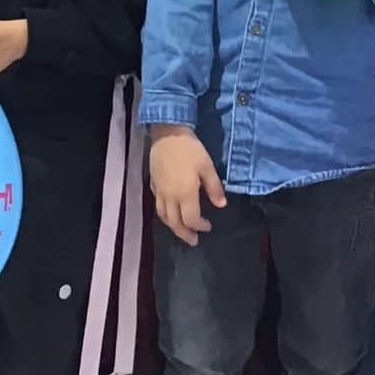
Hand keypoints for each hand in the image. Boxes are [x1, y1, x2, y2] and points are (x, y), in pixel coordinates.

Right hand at [149, 126, 227, 245]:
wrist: (167, 133)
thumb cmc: (190, 149)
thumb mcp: (207, 166)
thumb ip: (214, 187)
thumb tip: (221, 205)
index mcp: (185, 194)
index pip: (191, 219)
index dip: (200, 226)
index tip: (208, 227)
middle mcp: (170, 197)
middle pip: (175, 223)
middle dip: (185, 234)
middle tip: (193, 241)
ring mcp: (159, 192)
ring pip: (163, 217)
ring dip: (173, 227)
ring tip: (181, 230)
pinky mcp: (153, 184)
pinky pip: (158, 206)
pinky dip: (164, 214)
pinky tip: (169, 212)